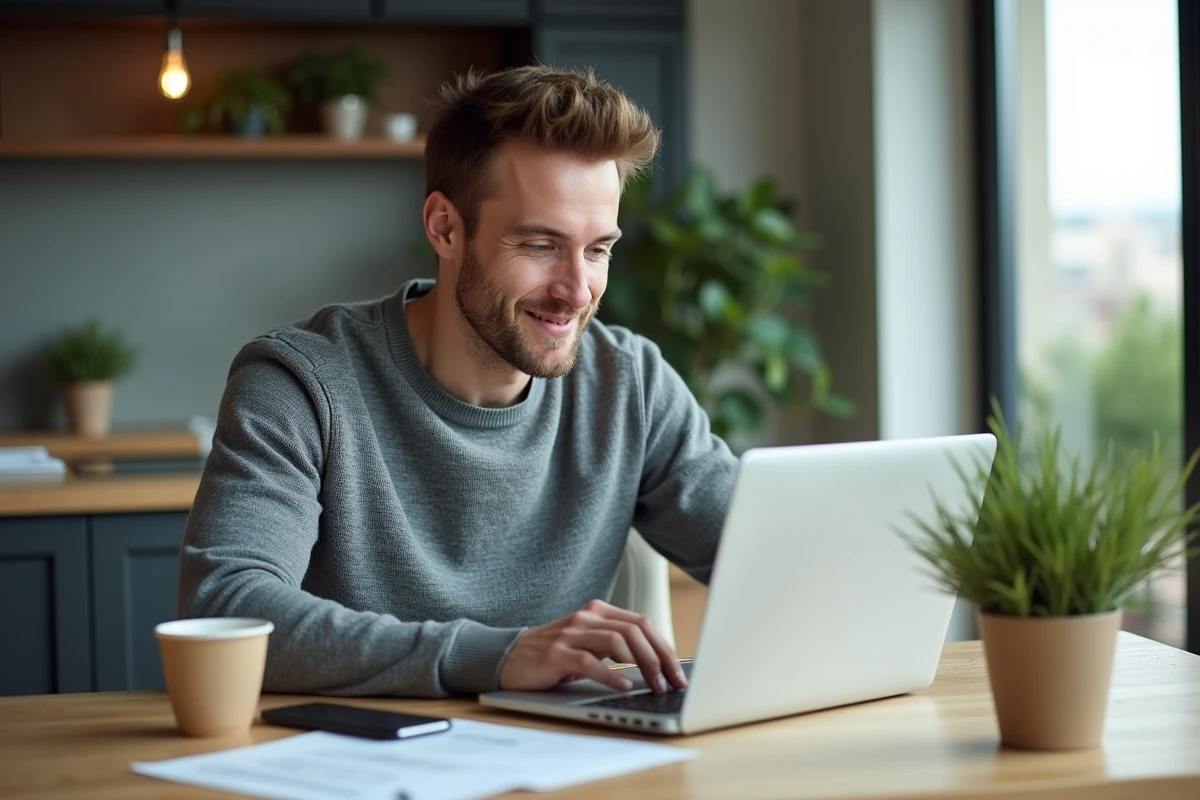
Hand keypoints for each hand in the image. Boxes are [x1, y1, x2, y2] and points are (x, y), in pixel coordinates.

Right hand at [498, 599, 688, 693]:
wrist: (510, 657)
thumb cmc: (556, 656)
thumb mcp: (589, 644)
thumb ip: (617, 645)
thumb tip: (658, 665)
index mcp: (599, 611)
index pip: (642, 624)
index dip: (665, 648)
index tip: (679, 673)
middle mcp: (586, 616)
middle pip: (635, 630)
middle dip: (660, 658)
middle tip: (673, 683)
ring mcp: (570, 633)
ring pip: (617, 642)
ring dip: (642, 666)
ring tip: (654, 686)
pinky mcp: (556, 653)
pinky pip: (589, 661)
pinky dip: (611, 675)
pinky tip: (625, 687)